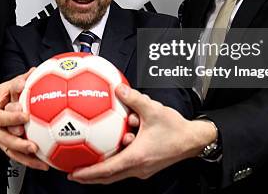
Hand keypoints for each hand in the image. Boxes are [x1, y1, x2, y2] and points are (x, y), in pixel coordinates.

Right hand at [3, 68, 49, 169]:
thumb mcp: (3, 88)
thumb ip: (18, 82)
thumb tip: (33, 71)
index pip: (2, 116)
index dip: (13, 116)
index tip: (25, 115)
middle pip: (6, 138)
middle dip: (19, 142)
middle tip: (32, 145)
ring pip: (12, 151)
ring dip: (26, 157)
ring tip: (40, 159)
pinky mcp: (5, 147)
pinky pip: (17, 157)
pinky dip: (29, 162)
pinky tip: (42, 164)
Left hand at [68, 84, 215, 183]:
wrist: (194, 140)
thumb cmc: (176, 129)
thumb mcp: (153, 110)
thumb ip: (135, 99)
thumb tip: (118, 89)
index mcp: (137, 157)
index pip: (107, 170)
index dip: (89, 173)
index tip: (73, 173)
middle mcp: (138, 167)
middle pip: (108, 178)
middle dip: (90, 178)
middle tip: (73, 174)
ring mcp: (143, 169)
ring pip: (117, 174)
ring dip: (101, 171)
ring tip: (86, 164)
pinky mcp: (146, 165)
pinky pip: (125, 167)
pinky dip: (114, 163)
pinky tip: (108, 151)